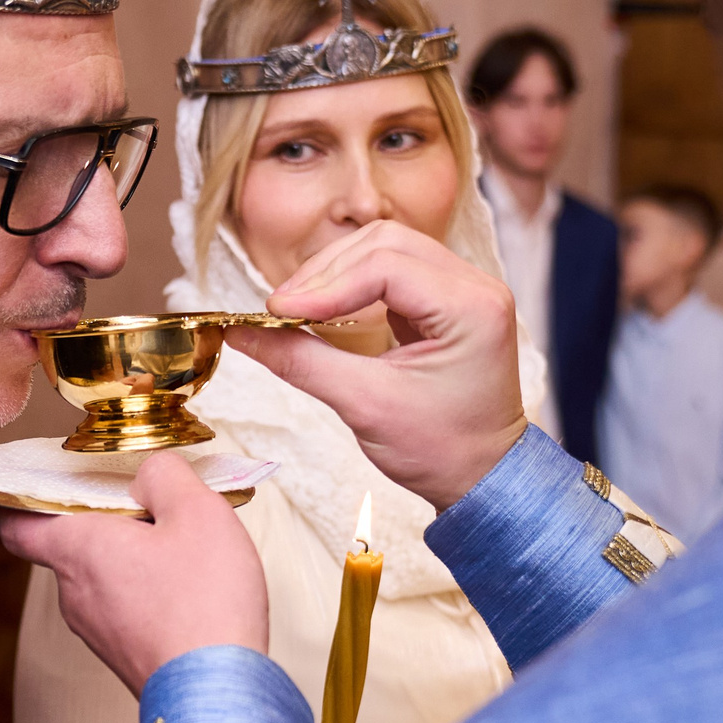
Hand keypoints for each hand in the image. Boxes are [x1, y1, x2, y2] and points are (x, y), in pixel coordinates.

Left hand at [0, 454, 269, 697]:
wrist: (219, 693)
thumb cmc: (203, 605)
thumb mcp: (197, 512)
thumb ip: (164, 475)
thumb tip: (150, 473)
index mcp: (78, 550)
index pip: (16, 523)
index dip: (19, 498)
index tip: (36, 483)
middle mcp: (75, 593)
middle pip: (69, 545)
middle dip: (103, 522)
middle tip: (146, 505)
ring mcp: (97, 630)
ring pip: (100, 578)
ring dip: (130, 558)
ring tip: (180, 548)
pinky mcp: (123, 654)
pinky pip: (123, 609)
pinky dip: (146, 592)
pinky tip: (188, 588)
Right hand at [227, 222, 528, 510]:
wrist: (482, 479)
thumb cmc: (439, 450)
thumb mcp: (365, 406)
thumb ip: (301, 362)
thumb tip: (241, 331)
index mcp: (472, 308)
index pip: (386, 266)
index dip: (326, 286)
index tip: (278, 312)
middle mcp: (476, 287)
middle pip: (386, 243)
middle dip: (326, 272)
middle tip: (281, 309)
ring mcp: (464, 290)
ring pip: (387, 248)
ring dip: (336, 273)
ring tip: (297, 308)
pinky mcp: (447, 300)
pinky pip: (394, 269)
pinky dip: (352, 283)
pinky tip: (324, 308)